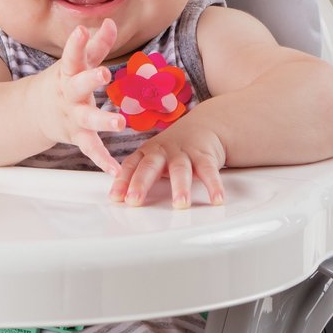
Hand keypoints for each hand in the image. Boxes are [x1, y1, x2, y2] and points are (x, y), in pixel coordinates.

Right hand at [42, 20, 126, 173]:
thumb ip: (97, 45)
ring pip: (87, 119)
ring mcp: (72, 116)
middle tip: (105, 72)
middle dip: (91, 79)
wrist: (34, 112)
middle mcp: (68, 94)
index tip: (81, 30)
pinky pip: (90, 148)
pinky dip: (102, 160)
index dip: (76, 43)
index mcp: (68, 73)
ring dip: (103, 120)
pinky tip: (115, 169)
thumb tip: (110, 22)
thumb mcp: (76, 63)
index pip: (71, 55)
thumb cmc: (63, 82)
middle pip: (78, 86)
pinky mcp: (77, 135)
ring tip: (120, 123)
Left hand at [108, 112, 225, 208]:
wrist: (203, 127)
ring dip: (180, 187)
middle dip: (141, 183)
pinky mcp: (205, 156)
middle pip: (150, 166)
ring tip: (180, 204)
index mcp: (147, 152)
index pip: (131, 166)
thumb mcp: (152, 159)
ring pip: (180, 169)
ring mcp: (183, 153)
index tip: (115, 198)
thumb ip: (137, 176)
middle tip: (134, 200)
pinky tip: (216, 199)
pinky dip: (214, 185)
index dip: (121, 181)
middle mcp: (163, 152)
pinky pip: (209, 171)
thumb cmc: (171, 151)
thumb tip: (117, 200)